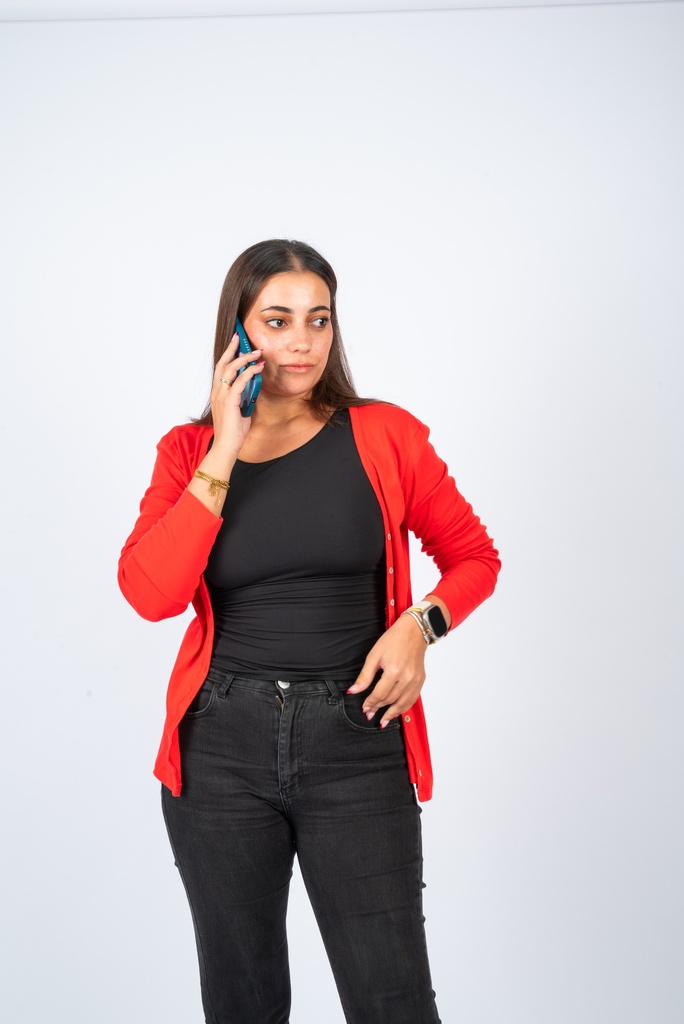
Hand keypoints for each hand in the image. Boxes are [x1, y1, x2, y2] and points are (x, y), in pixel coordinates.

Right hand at [209, 333, 264, 461]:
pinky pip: (240, 381)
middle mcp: (217, 392)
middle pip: (222, 364)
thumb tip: (253, 389)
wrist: (226, 446)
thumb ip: (243, 399)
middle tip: (240, 338)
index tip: (235, 345)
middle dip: (232, 349)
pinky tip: (259, 367)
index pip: (221, 369)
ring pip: (231, 369)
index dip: (227, 355)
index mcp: (218, 394)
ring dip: (245, 358)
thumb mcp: (240, 411)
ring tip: (257, 352)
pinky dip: (250, 372)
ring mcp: (222, 396)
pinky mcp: (230, 401)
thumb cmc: (233, 432)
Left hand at [347, 613, 427, 727]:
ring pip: (402, 703)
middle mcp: (407, 678)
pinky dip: (404, 708)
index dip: (370, 703)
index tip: (364, 708)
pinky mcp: (420, 680)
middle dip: (378, 708)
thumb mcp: (374, 655)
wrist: (414, 631)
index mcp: (394, 670)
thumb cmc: (393, 640)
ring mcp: (415, 680)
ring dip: (391, 713)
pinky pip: (412, 699)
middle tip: (369, 714)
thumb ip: (364, 676)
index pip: (379, 694)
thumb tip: (353, 691)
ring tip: (382, 721)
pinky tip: (396, 712)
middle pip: (390, 699)